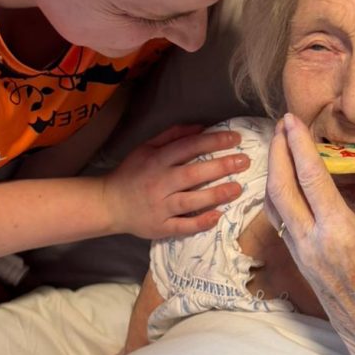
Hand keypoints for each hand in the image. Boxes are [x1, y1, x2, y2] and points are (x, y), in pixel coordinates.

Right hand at [101, 124, 249, 238]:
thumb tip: (201, 127)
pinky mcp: (160, 227)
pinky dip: (200, 222)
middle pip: (193, 174)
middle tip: (244, 161)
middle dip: (220, 167)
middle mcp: (159, 183)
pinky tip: (218, 216)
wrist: (109, 204)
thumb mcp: (147, 148)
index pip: (188, 148)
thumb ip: (173, 136)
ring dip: (215, 194)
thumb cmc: (132, 173)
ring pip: (190, 201)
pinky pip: (183, 226)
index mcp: (156, 160)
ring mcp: (160, 207)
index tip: (235, 139)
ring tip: (238, 188)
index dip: (213, 142)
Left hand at [264, 114, 354, 354]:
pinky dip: (278, 196)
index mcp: (338, 233)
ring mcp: (301, 256)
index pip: (309, 178)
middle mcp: (311, 243)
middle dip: (276, 153)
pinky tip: (286, 184)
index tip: (291, 120)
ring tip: (279, 148)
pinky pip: (281, 223)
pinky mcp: (300, 265)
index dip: (298, 145)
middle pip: (280, 188)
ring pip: (274, 207)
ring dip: (273, 174)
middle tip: (280, 126)